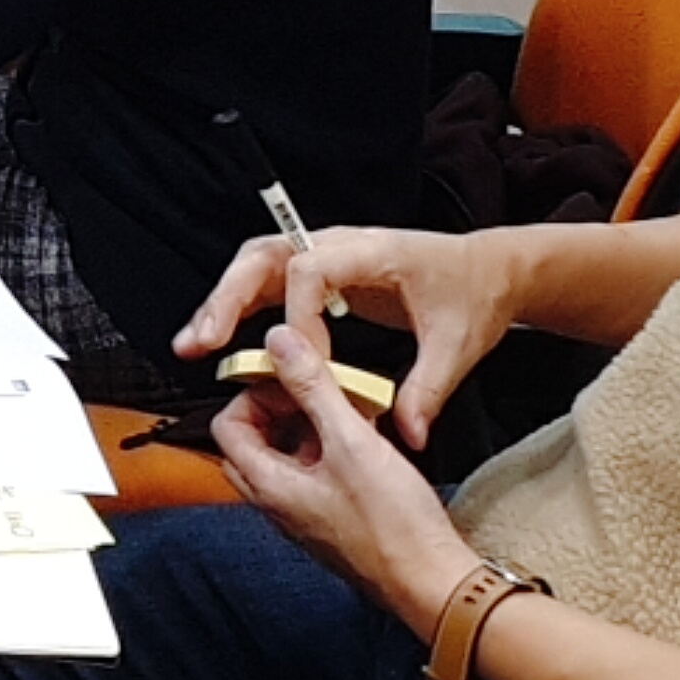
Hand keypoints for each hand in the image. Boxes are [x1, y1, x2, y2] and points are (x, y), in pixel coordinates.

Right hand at [176, 222, 524, 451]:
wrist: (485, 269)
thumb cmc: (471, 295)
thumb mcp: (458, 346)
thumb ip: (428, 390)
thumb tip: (406, 435)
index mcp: (375, 252)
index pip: (312, 269)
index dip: (299, 316)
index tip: (305, 363)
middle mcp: (341, 244)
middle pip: (265, 255)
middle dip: (229, 297)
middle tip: (205, 341)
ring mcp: (326, 253)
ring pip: (256, 264)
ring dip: (223, 301)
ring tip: (194, 343)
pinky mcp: (320, 272)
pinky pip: (268, 282)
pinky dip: (240, 307)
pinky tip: (218, 339)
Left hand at [206, 250, 476, 634]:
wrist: (433, 582)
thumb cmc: (394, 528)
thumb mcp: (351, 441)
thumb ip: (312, 388)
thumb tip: (279, 343)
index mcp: (269, 485)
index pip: (227, 425)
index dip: (253, 394)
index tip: (289, 376)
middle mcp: (279, 503)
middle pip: (256, 439)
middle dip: (282, 406)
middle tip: (316, 389)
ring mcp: (306, 514)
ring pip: (291, 454)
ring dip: (314, 424)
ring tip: (351, 408)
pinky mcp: (335, 518)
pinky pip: (320, 472)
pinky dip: (335, 446)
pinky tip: (370, 436)